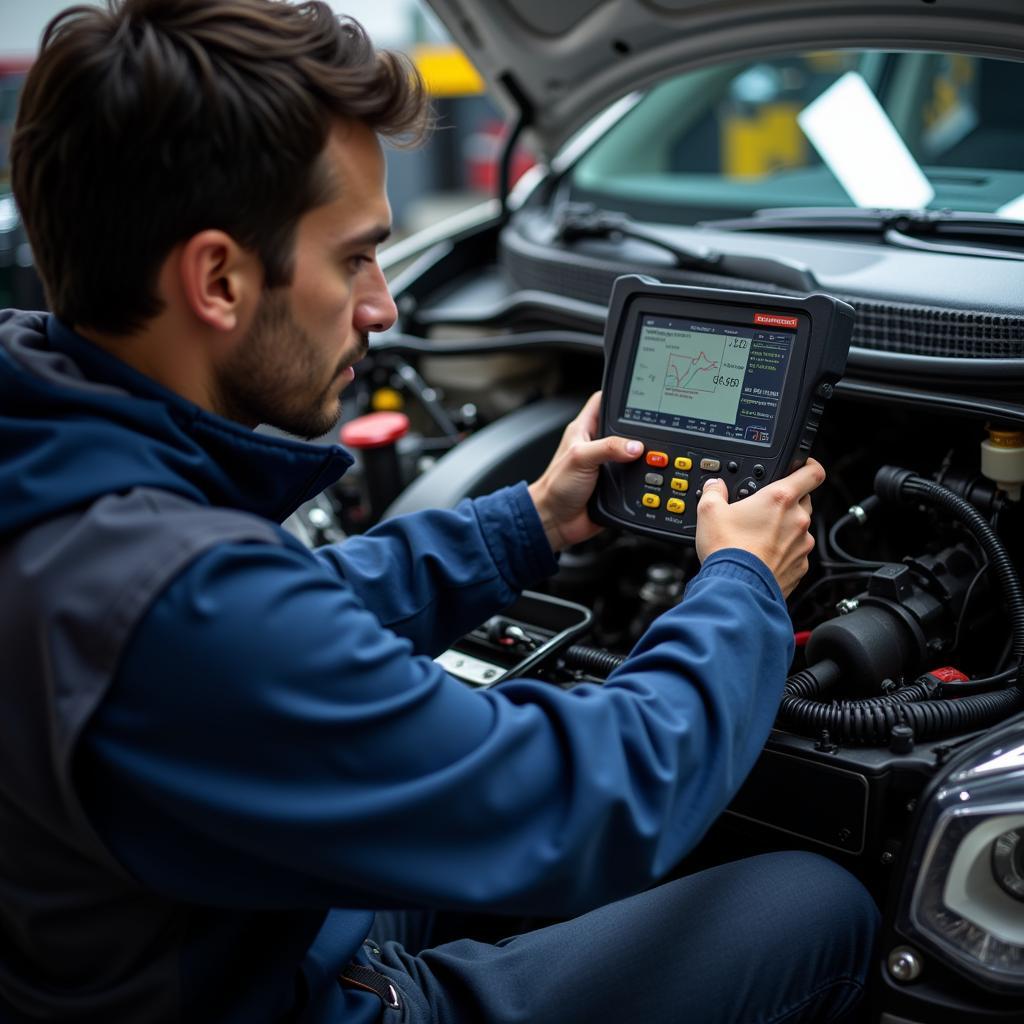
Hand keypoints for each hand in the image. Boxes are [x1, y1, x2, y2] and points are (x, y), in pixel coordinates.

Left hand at [528, 392, 644, 551]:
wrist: (556, 522)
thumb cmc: (556, 487)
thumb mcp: (580, 459)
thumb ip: (607, 448)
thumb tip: (635, 446)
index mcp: (584, 430)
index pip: (603, 402)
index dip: (619, 396)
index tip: (640, 394)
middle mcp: (598, 445)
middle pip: (625, 427)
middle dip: (641, 427)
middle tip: (659, 427)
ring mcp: (608, 465)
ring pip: (634, 453)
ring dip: (644, 456)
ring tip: (659, 453)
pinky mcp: (616, 484)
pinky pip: (635, 477)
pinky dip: (644, 478)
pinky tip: (653, 477)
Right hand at [695, 458, 825, 597]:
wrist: (736, 588)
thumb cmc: (728, 550)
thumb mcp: (709, 512)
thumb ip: (713, 492)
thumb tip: (714, 486)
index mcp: (780, 498)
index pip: (812, 472)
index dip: (808, 465)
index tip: (800, 466)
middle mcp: (798, 520)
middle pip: (804, 500)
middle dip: (787, 501)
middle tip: (765, 508)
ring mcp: (802, 545)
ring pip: (800, 528)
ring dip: (785, 528)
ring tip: (760, 537)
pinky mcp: (800, 567)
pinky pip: (796, 553)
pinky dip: (784, 552)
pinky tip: (763, 556)